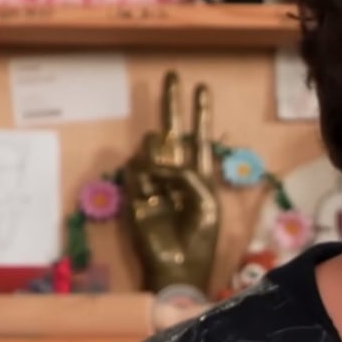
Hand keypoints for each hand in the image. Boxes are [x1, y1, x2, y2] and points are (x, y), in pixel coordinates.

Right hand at [122, 71, 220, 293]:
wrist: (177, 266)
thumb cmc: (199, 236)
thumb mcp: (206, 201)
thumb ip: (186, 173)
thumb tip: (156, 157)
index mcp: (201, 176)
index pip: (200, 138)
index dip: (200, 114)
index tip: (202, 87)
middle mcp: (178, 174)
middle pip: (174, 132)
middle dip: (173, 106)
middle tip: (173, 76)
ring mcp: (155, 181)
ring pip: (152, 150)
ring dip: (158, 153)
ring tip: (165, 176)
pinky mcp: (135, 192)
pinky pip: (136, 170)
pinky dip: (145, 174)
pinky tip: (151, 189)